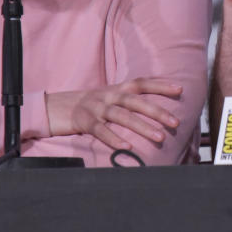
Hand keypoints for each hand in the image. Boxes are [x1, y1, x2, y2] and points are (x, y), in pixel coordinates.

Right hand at [45, 78, 182, 150]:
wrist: (51, 106)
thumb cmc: (86, 106)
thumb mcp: (107, 98)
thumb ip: (126, 102)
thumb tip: (153, 111)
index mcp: (115, 89)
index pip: (141, 83)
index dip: (160, 85)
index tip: (180, 90)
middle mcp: (107, 95)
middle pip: (135, 101)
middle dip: (157, 111)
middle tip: (175, 123)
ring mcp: (95, 107)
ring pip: (122, 116)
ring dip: (142, 127)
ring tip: (160, 137)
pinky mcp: (83, 121)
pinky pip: (100, 130)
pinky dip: (114, 138)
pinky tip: (127, 147)